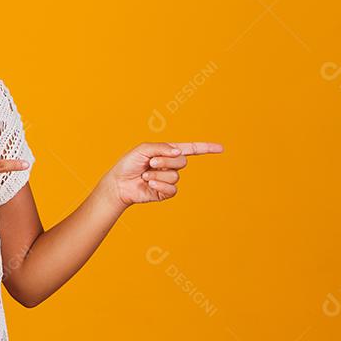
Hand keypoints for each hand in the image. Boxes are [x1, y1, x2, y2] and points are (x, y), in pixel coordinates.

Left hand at [103, 141, 223, 206]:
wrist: (119, 183)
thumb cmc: (129, 163)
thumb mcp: (144, 149)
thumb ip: (162, 148)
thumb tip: (180, 152)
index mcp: (168, 152)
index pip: (191, 149)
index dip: (206, 148)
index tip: (221, 148)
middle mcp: (171, 165)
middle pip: (182, 162)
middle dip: (165, 161)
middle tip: (150, 163)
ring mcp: (169, 179)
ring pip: (175, 176)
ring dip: (158, 174)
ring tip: (146, 175)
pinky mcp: (165, 192)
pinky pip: (172, 189)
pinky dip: (160, 185)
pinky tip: (149, 184)